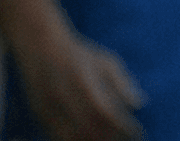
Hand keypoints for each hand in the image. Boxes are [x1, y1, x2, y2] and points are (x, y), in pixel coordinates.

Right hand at [21, 35, 144, 140]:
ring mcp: (47, 107)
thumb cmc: (80, 55)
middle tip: (128, 139)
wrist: (40, 48)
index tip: (138, 131)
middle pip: (88, 127)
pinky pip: (58, 136)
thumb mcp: (105, 61)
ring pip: (71, 136)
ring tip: (111, 140)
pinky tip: (92, 139)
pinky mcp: (39, 116)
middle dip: (110, 138)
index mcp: (81, 79)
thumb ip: (121, 82)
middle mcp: (62, 95)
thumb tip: (139, 104)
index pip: (104, 110)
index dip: (121, 125)